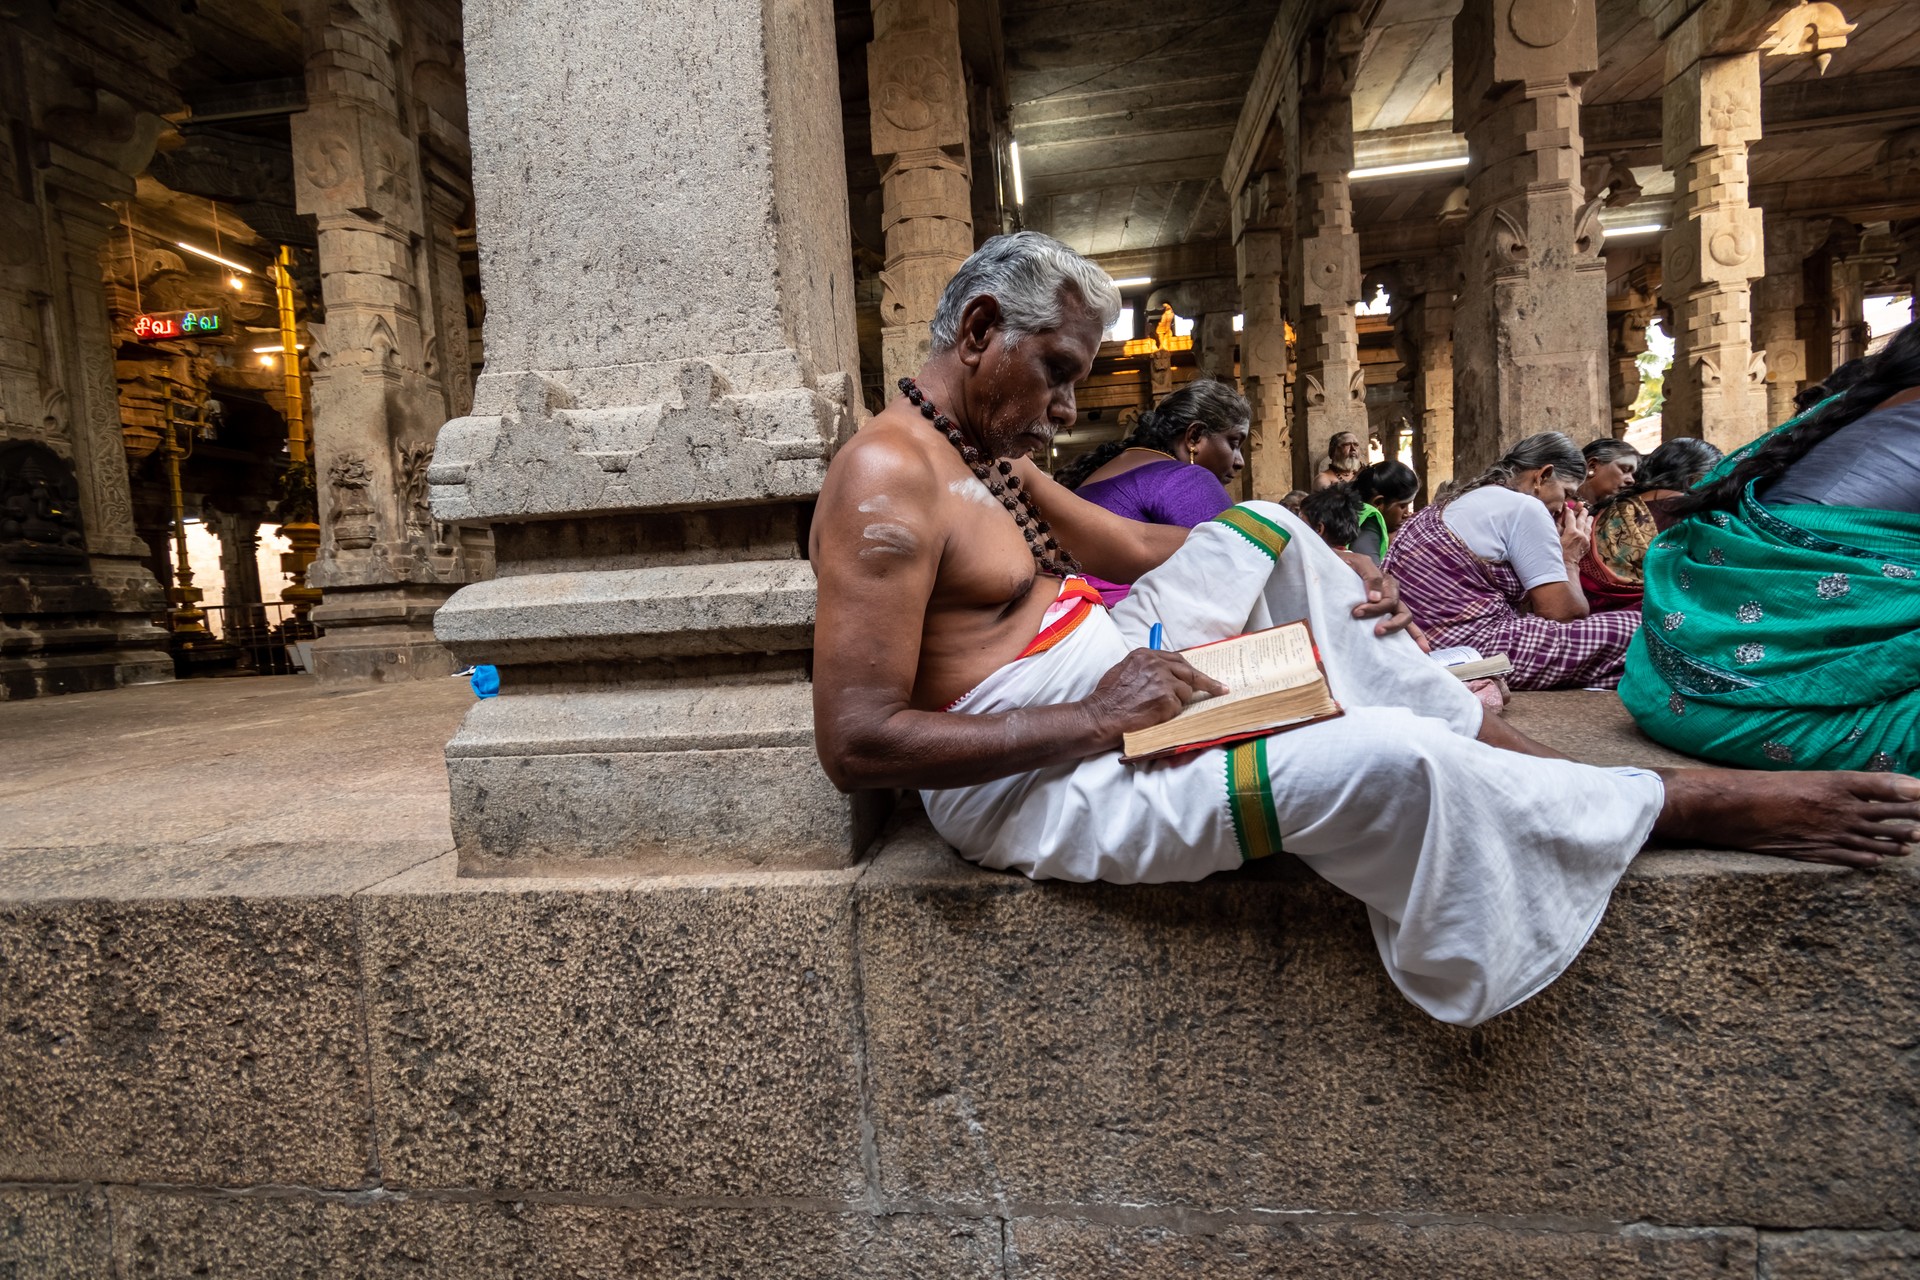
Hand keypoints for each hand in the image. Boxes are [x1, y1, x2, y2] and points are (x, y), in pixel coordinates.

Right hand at [1082, 648, 1229, 746]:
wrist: (1101, 716)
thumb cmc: (1109, 698)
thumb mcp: (1124, 670)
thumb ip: (1145, 667)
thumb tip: (1163, 671)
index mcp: (1145, 654)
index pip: (1177, 659)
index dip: (1190, 669)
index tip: (1202, 675)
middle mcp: (1156, 663)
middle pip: (1189, 671)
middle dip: (1206, 682)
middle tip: (1220, 689)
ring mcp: (1163, 680)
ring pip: (1185, 691)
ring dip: (1179, 702)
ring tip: (1160, 710)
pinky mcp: (1167, 699)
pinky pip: (1179, 706)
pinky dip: (1172, 713)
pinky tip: (1158, 716)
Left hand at [1333, 549, 1416, 636]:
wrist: (1335, 567)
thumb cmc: (1346, 565)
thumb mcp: (1356, 563)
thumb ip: (1369, 575)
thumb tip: (1376, 598)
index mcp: (1385, 582)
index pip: (1388, 599)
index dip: (1373, 608)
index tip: (1356, 612)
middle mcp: (1390, 594)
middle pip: (1400, 610)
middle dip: (1390, 623)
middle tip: (1375, 631)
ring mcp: (1390, 606)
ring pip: (1405, 618)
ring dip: (1398, 629)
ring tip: (1388, 639)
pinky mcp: (1385, 616)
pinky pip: (1404, 626)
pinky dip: (1414, 636)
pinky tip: (1422, 650)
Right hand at [1558, 505, 1593, 561]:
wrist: (1566, 564)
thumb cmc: (1557, 551)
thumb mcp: (1555, 537)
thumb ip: (1558, 525)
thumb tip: (1560, 515)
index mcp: (1571, 532)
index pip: (1571, 517)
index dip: (1569, 511)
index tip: (1568, 507)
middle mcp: (1580, 534)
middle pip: (1582, 520)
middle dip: (1582, 512)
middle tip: (1583, 507)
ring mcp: (1585, 540)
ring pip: (1588, 526)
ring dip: (1588, 520)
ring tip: (1589, 515)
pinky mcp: (1587, 545)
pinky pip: (1589, 534)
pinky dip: (1589, 529)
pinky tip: (1588, 527)